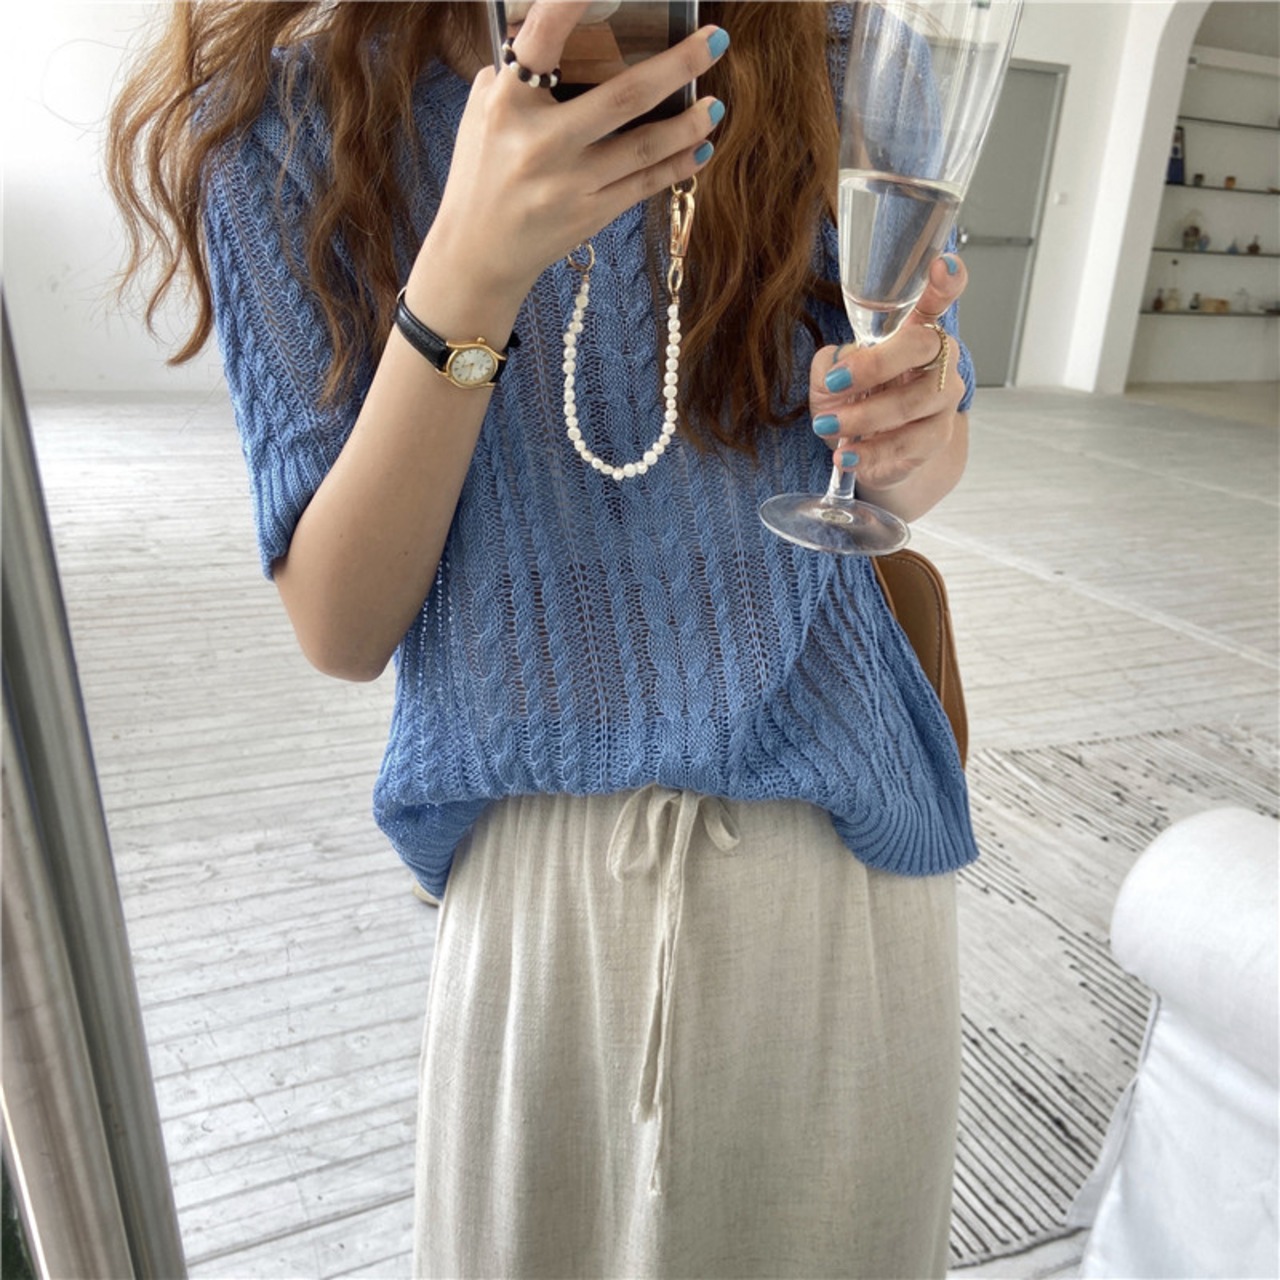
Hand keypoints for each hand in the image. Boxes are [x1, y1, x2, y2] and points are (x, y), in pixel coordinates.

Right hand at [419, 2, 727, 303]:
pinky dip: (677, 165)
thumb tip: (549, 27)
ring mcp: (570, 184)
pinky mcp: (590, 214)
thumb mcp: (481, 116)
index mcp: (507, 106)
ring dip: (690, 123)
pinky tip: (702, 147)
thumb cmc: (480, 175)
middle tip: (716, 40)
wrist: (477, 254)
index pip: (541, 39)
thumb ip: (513, 74)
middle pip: (622, 98)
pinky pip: (645, 184)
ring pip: (645, 147)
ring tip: (717, 104)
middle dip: (677, 65)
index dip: (569, 1)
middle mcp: (541, 145)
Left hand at [809, 254, 968, 493]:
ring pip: (912, 402)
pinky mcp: (936, 438)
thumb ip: (831, 365)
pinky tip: (845, 454)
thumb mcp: (832, 377)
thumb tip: (839, 365)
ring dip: (863, 415)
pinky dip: (870, 451)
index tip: (942, 266)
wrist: (874, 453)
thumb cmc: (856, 401)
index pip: (940, 298)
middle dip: (876, 364)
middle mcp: (938, 361)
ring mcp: (943, 400)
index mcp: (915, 331)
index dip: (947, 281)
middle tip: (836, 382)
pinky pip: (907, 444)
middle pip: (923, 347)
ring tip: (827, 424)